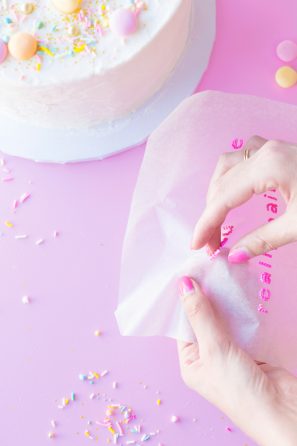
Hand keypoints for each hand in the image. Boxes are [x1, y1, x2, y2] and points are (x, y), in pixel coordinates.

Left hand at [177, 276, 296, 445]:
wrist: (281, 410)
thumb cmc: (238, 389)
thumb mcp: (213, 349)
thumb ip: (200, 315)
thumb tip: (184, 285)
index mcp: (190, 363)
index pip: (183, 325)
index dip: (185, 301)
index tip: (187, 275)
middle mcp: (207, 358)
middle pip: (203, 321)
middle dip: (204, 298)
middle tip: (204, 271)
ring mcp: (229, 354)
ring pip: (222, 321)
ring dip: (222, 302)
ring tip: (220, 277)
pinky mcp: (249, 349)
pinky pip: (240, 324)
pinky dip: (239, 310)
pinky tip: (238, 292)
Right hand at [191, 136, 296, 261]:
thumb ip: (262, 240)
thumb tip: (233, 256)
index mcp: (268, 165)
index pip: (223, 198)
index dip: (206, 223)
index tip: (197, 245)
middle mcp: (265, 151)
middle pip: (222, 180)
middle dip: (210, 212)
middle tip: (210, 241)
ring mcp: (272, 147)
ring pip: (229, 164)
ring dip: (218, 191)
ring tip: (217, 218)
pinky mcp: (279, 150)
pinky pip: (243, 158)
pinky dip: (231, 177)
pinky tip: (235, 193)